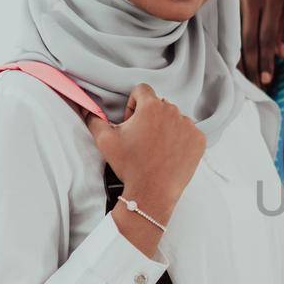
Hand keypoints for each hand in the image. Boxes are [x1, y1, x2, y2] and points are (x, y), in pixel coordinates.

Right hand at [85, 85, 204, 248]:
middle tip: (141, 139)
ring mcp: (189, 126)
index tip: (131, 123)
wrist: (152, 192)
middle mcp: (173, 111)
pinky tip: (169, 154)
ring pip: (174, 118)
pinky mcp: (199, 140)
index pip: (142, 90)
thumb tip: (84, 107)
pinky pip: (188, 132)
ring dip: (165, 128)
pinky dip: (180, 140)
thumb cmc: (129, 166)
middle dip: (149, 117)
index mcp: (151, 106)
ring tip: (156, 149)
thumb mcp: (105, 140)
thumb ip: (93, 118)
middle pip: (159, 105)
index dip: (133, 104)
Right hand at [235, 0, 283, 85]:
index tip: (267, 80)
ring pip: (234, 34)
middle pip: (249, 38)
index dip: (266, 59)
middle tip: (254, 86)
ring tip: (242, 79)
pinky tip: (229, 61)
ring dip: (237, 59)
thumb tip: (279, 55)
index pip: (267, 35)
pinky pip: (224, 27)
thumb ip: (283, 28)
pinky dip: (227, 45)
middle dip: (252, 64)